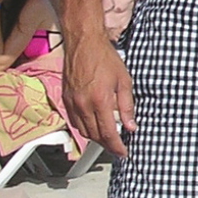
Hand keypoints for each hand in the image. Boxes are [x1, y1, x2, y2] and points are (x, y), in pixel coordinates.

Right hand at [63, 35, 135, 156]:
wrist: (84, 44)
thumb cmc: (105, 58)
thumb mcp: (124, 80)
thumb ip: (127, 105)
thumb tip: (131, 126)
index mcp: (100, 101)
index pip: (108, 133)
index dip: (116, 147)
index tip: (123, 153)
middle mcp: (83, 106)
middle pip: (95, 136)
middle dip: (107, 145)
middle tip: (117, 148)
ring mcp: (72, 104)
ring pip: (83, 131)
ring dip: (95, 138)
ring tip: (108, 138)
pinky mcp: (66, 100)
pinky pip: (75, 122)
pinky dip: (84, 128)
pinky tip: (93, 125)